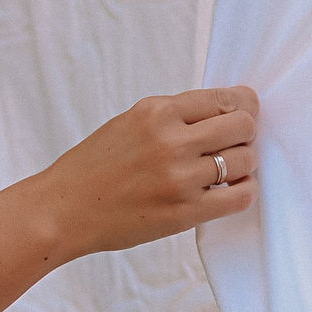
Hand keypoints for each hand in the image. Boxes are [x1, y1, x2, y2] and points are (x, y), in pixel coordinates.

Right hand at [29, 86, 257, 258]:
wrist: (64, 210)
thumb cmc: (95, 166)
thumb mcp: (130, 122)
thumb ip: (174, 116)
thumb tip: (224, 111)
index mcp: (157, 112)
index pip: (224, 98)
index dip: (244, 103)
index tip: (247, 110)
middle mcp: (171, 141)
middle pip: (242, 125)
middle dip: (247, 132)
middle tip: (236, 142)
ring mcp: (180, 178)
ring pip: (245, 160)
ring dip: (245, 163)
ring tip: (229, 169)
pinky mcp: (185, 212)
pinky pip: (240, 197)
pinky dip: (244, 191)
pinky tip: (230, 190)